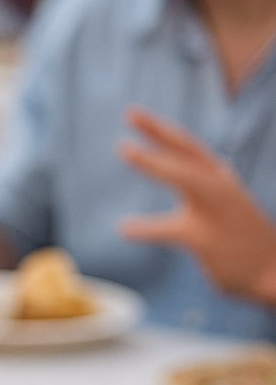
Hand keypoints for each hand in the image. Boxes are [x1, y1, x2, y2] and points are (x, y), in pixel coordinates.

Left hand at [118, 107, 275, 304]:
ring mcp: (216, 209)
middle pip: (186, 149)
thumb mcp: (216, 212)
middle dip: (158, 129)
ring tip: (124, 149)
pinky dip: (146, 229)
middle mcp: (220, 186)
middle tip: (129, 112)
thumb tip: (177, 191)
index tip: (133, 115)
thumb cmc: (239, 242)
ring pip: (183, 176)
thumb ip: (196, 196)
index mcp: (218, 179)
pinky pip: (171, 229)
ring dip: (155, 161)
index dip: (160, 130)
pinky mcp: (207, 238)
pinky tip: (123, 229)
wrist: (271, 271)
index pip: (187, 148)